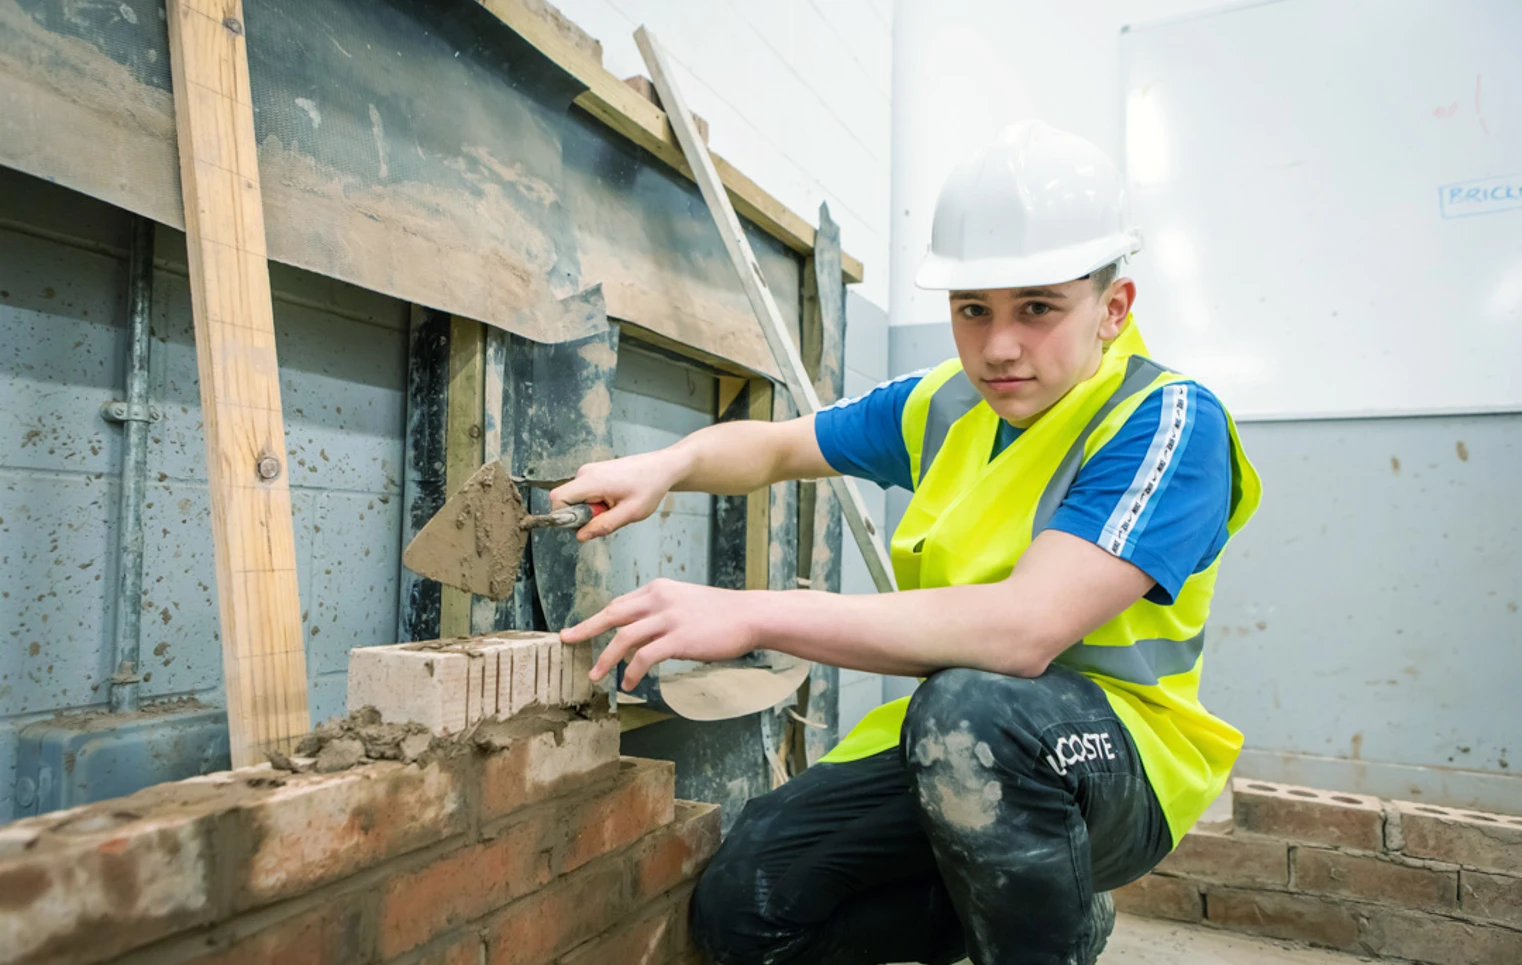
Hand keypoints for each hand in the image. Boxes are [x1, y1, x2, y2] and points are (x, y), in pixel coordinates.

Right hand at [549, 449, 687, 541]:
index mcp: (591, 481)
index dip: (565, 517)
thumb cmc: (650, 487)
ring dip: (592, 510)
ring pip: (577, 499)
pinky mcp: (594, 473)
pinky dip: (596, 502)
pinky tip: (616, 500)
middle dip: (582, 516)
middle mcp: (585, 473)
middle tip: (609, 515)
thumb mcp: (630, 513)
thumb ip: (603, 525)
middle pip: (566, 501)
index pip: (558, 499)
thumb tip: (580, 536)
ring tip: (616, 506)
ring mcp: (589, 471)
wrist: (662, 468)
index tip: (586, 524)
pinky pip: (585, 493)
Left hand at [561, 578, 763, 689]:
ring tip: (595, 675)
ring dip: (606, 658)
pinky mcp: (678, 638)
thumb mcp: (685, 603)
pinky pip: (644, 657)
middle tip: (567, 640)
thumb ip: (661, 613)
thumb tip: (641, 635)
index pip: (620, 603)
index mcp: (658, 588)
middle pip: (612, 613)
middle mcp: (658, 599)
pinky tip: (629, 683)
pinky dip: (632, 671)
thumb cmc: (721, 613)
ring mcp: (667, 618)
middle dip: (586, 629)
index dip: (599, 618)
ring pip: (623, 637)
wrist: (750, 615)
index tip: (584, 629)